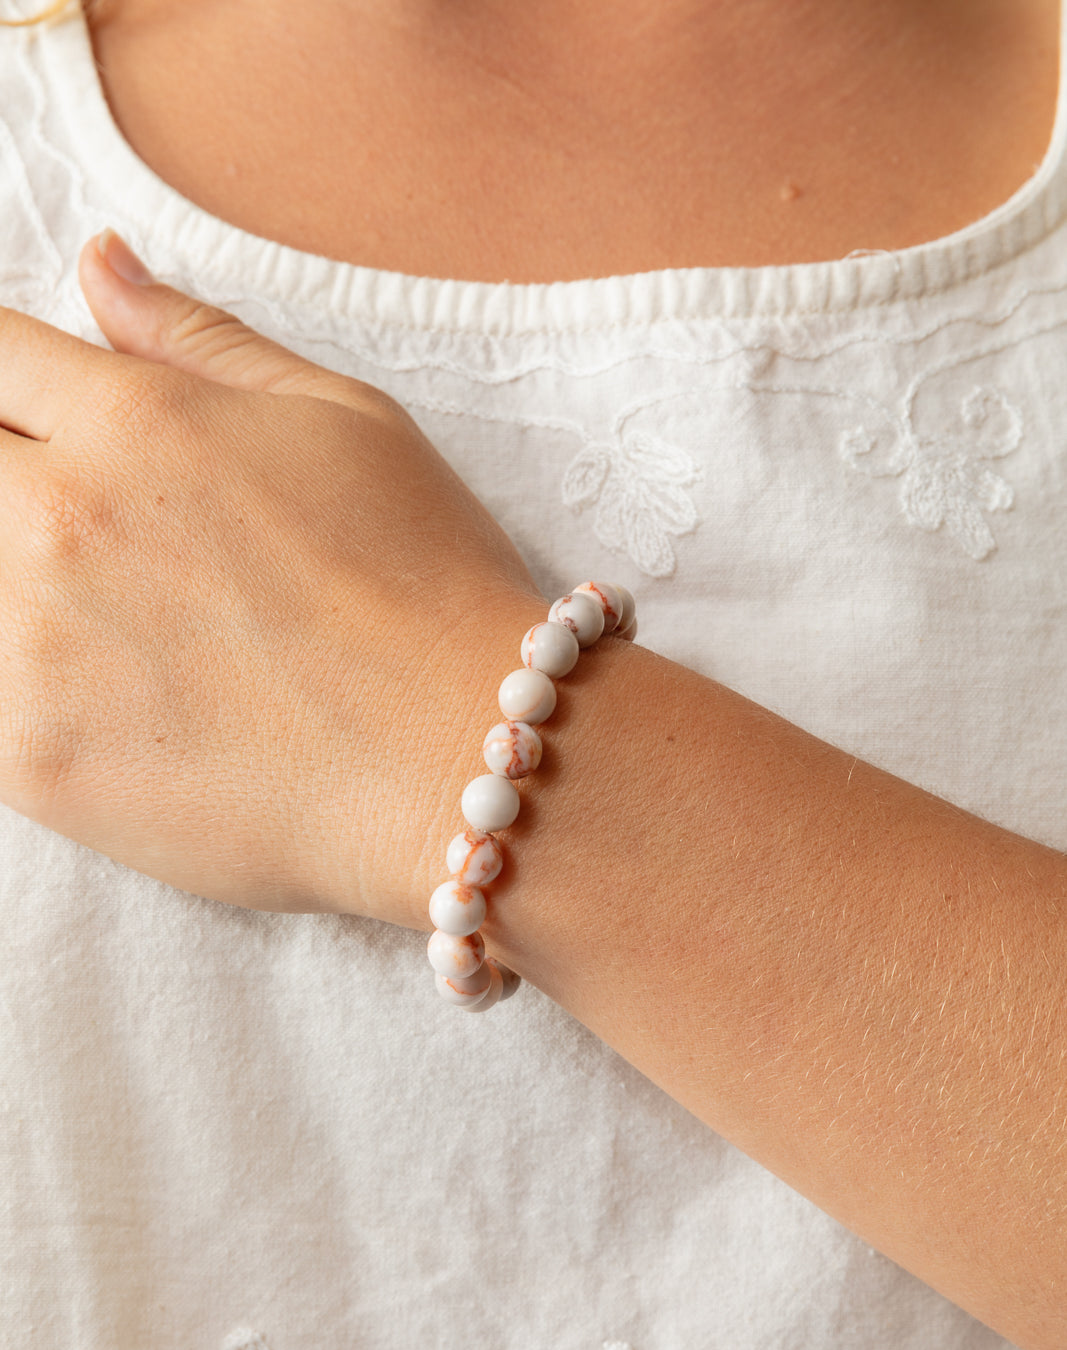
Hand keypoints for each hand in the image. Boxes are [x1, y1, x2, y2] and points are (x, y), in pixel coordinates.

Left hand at [0, 231, 543, 925]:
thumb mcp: (343, 419)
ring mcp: (29, 646)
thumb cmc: (426, 586)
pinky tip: (99, 692)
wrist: (457, 764)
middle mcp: (60, 520)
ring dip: (14, 579)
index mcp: (134, 422)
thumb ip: (200, 339)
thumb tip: (98, 264)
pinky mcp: (27, 760)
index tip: (34, 416)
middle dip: (11, 472)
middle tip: (94, 529)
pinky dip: (15, 677)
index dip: (7, 382)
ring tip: (111, 614)